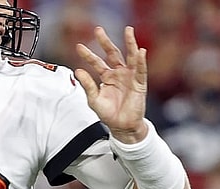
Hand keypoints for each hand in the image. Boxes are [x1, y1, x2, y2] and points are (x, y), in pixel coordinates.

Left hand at [74, 26, 147, 142]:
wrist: (121, 126)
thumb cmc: (109, 114)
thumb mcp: (94, 99)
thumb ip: (87, 85)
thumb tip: (77, 71)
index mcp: (107, 77)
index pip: (96, 62)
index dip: (88, 54)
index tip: (78, 46)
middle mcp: (118, 73)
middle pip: (112, 53)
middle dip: (105, 41)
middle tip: (98, 30)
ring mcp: (130, 77)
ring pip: (130, 56)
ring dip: (130, 43)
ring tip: (128, 30)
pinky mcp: (139, 84)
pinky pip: (141, 70)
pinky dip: (141, 61)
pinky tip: (140, 51)